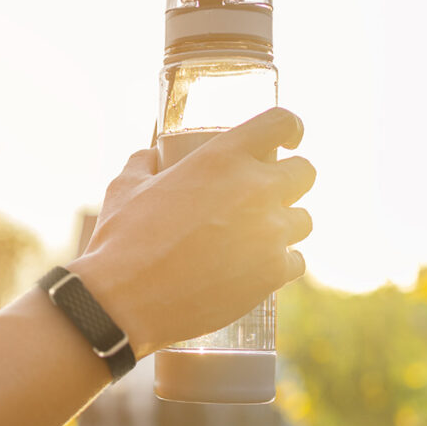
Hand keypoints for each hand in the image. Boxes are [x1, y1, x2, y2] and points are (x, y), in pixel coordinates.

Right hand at [73, 107, 314, 357]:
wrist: (126, 302)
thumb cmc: (121, 242)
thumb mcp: (123, 189)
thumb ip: (142, 164)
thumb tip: (150, 157)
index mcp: (222, 157)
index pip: (281, 123)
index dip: (290, 128)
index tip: (289, 139)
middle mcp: (255, 188)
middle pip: (305, 172)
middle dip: (289, 180)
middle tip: (265, 195)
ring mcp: (269, 232)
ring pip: (303, 220)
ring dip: (284, 224)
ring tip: (254, 237)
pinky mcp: (272, 273)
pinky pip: (295, 260)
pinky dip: (278, 263)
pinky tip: (255, 268)